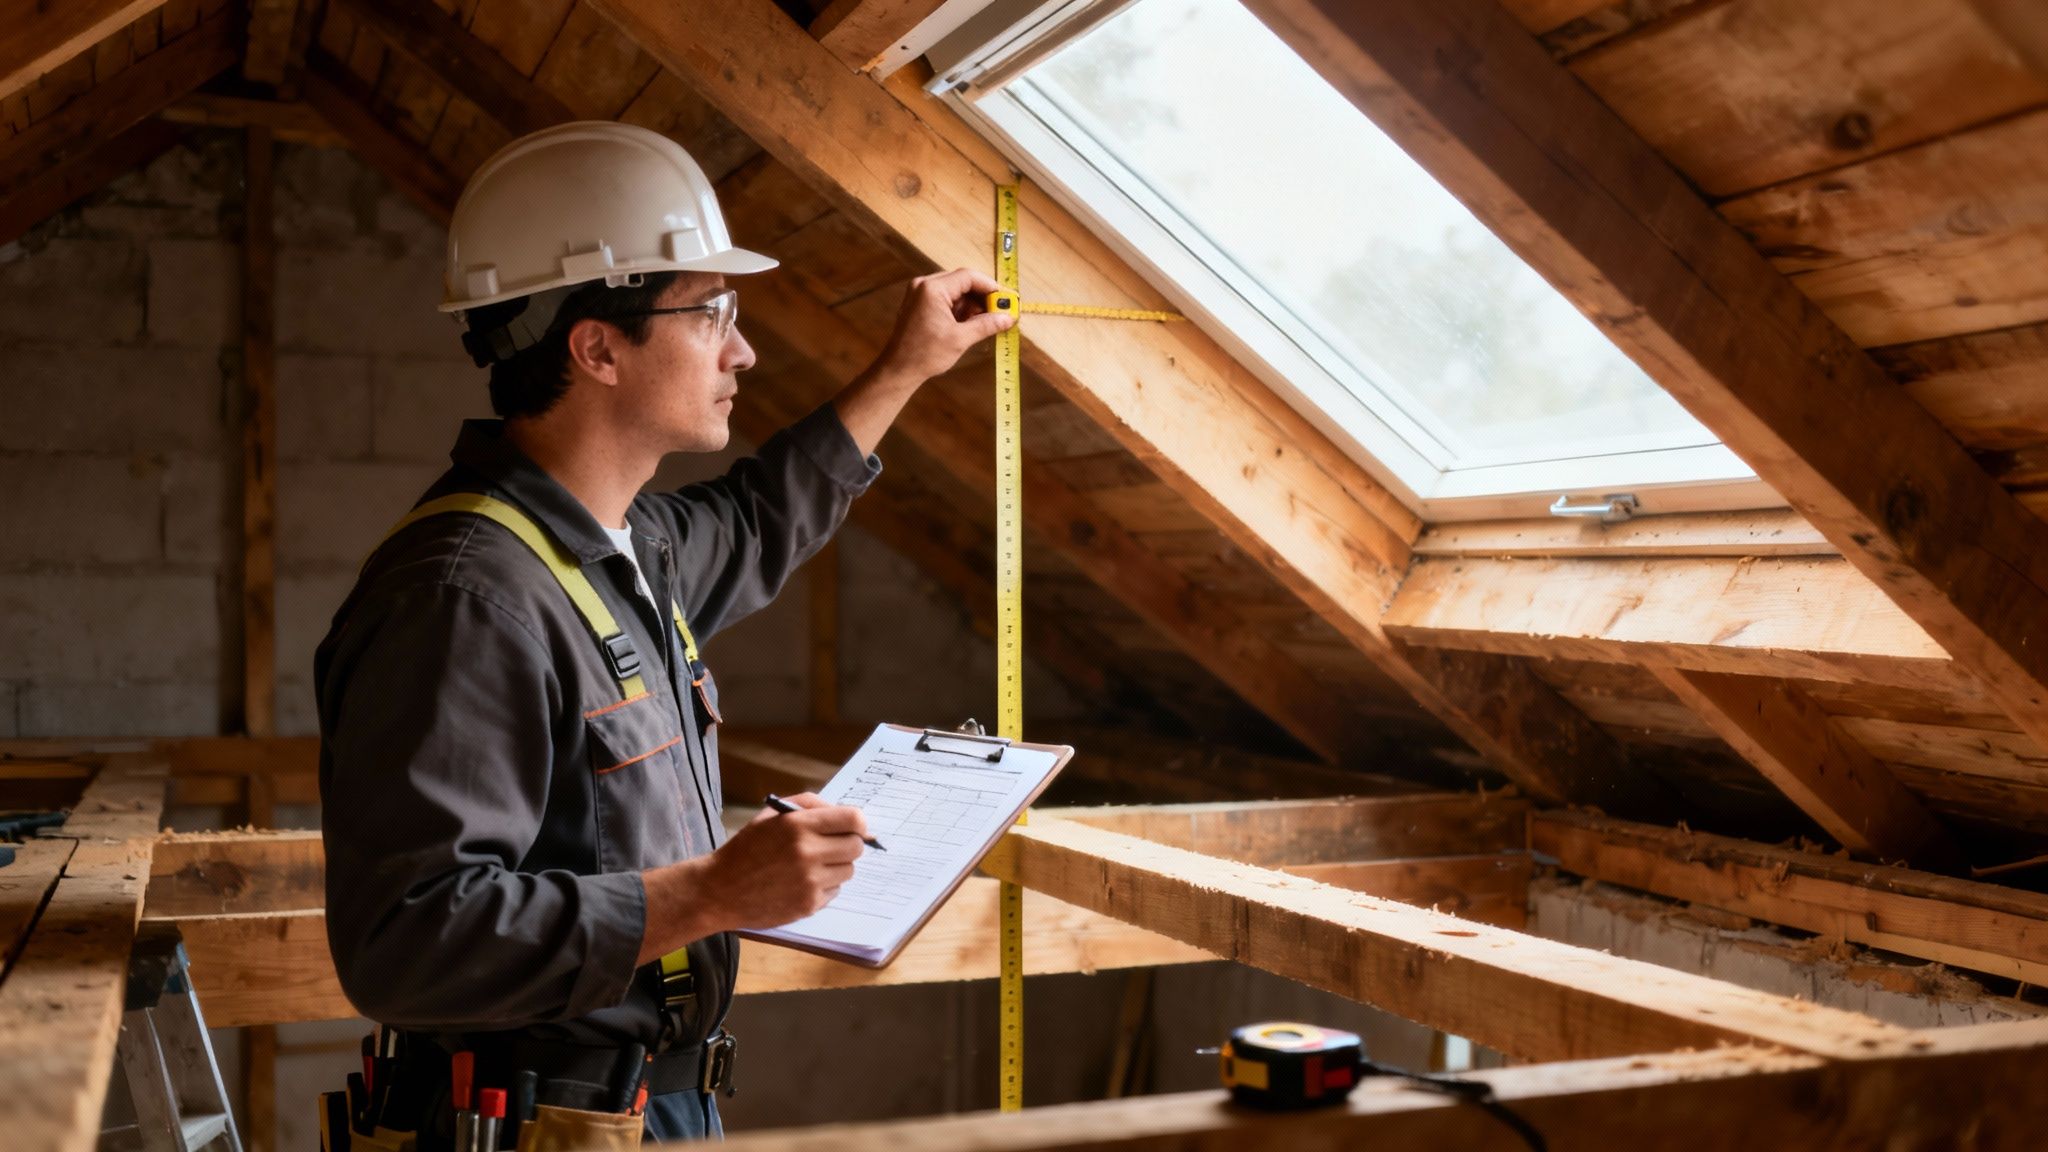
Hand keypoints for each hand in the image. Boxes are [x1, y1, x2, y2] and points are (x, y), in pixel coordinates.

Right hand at [697, 793, 869, 928]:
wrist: (719, 890)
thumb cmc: (746, 849)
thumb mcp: (771, 815)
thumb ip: (809, 805)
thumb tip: (844, 813)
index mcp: (798, 825)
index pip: (853, 819)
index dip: (858, 823)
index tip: (853, 828)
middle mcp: (808, 852)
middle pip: (857, 847)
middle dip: (848, 844)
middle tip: (831, 846)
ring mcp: (810, 881)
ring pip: (848, 870)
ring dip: (836, 866)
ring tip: (810, 866)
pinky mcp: (809, 904)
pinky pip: (835, 891)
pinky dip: (824, 887)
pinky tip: (800, 883)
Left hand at [873, 268, 1014, 384]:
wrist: (899, 369)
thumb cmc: (925, 355)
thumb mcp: (961, 339)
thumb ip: (986, 324)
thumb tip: (1008, 318)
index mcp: (933, 289)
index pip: (969, 277)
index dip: (991, 287)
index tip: (1006, 299)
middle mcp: (924, 285)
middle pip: (962, 281)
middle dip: (982, 297)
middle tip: (999, 312)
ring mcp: (920, 293)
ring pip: (955, 290)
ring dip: (971, 304)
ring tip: (985, 321)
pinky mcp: (919, 303)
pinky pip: (945, 298)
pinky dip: (959, 308)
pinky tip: (970, 323)